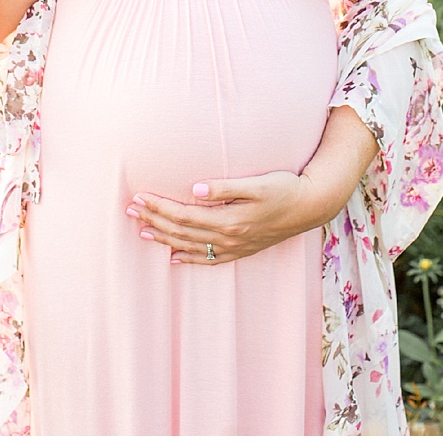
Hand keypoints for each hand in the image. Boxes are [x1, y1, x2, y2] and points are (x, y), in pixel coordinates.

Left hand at [127, 171, 326, 264]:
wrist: (312, 206)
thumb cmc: (284, 188)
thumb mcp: (256, 184)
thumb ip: (224, 187)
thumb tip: (194, 188)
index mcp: (228, 220)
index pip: (183, 215)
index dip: (159, 207)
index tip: (138, 197)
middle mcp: (229, 237)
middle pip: (182, 232)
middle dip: (154, 221)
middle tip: (130, 210)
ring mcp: (236, 246)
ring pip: (191, 246)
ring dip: (165, 239)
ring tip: (141, 232)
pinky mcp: (243, 249)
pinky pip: (211, 259)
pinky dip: (190, 258)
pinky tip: (174, 258)